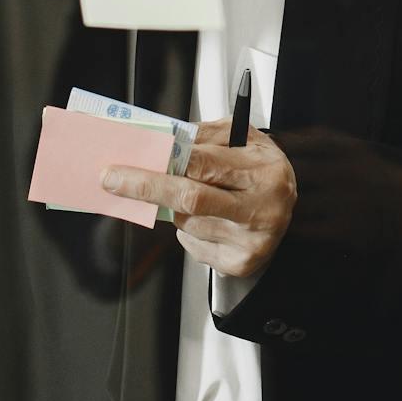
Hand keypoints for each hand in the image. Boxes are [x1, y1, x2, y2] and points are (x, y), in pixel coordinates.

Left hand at [100, 121, 295, 278]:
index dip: (163, 162)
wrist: (288, 211)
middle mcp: (260, 209)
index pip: (204, 164)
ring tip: (196, 194)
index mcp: (263, 172)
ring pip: (186, 222)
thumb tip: (163, 141)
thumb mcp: (245, 140)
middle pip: (190, 199)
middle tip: (113, 179)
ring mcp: (250, 241)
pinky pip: (192, 244)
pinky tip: (208, 218)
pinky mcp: (238, 263)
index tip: (129, 160)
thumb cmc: (261, 170)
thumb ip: (206, 136)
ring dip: (176, 207)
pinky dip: (189, 229)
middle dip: (146, 187)